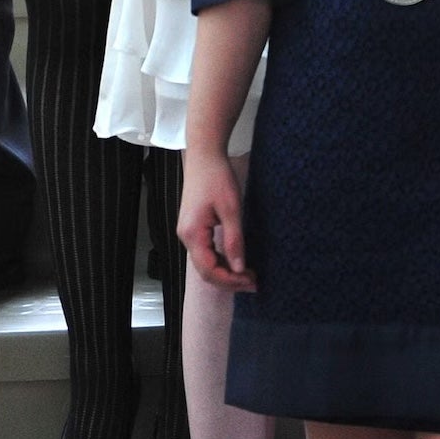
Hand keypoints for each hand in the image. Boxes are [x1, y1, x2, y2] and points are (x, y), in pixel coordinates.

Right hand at [179, 149, 256, 292]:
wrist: (204, 155)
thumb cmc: (217, 177)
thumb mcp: (231, 208)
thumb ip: (234, 240)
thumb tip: (239, 268)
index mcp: (193, 234)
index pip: (210, 270)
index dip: (231, 280)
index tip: (252, 282)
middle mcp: (186, 237)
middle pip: (206, 270)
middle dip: (229, 280)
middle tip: (253, 283)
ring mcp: (188, 232)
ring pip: (205, 262)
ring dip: (226, 271)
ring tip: (248, 274)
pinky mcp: (194, 226)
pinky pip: (205, 251)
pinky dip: (220, 260)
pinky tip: (235, 260)